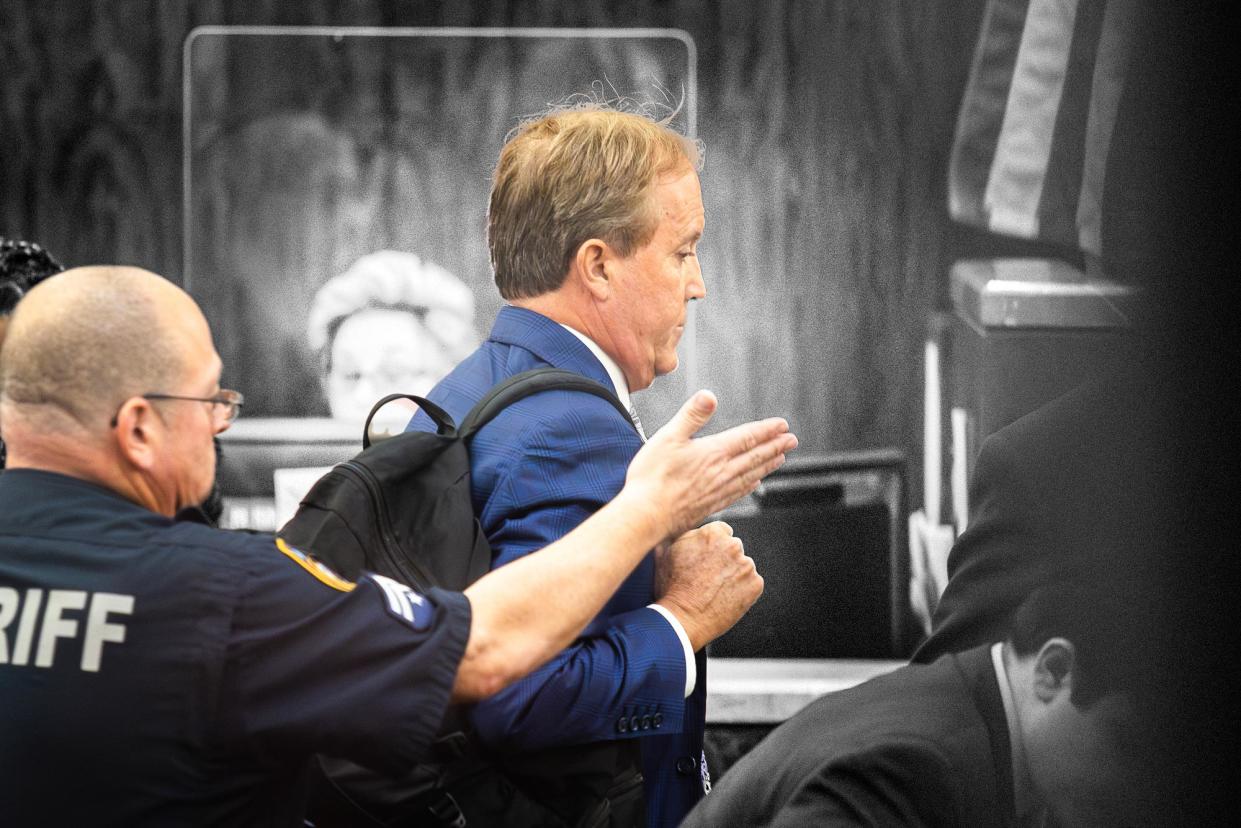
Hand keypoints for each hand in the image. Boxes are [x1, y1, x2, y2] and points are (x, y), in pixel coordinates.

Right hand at [623, 390, 796, 540]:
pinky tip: (754, 484)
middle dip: (775, 446)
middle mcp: (722, 472)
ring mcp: (718, 491)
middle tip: (791, 440)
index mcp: (714, 452)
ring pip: (751, 475)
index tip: (782, 425)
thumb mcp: (668, 437)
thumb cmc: (652, 476)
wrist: (647, 515)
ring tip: (780, 459)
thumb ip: (691, 416)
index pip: (747, 437)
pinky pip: (739, 492)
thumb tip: (709, 396)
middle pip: (755, 456)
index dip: (767, 430)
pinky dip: (751, 485)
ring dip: (767, 465)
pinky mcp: (711, 505)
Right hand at [654, 521, 762, 650]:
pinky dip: (743, 591)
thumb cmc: (671, 590)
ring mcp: (746, 565)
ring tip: (716, 591)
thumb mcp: (665, 556)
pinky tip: (726, 599)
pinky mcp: (755, 584)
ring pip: (744, 567)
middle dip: (725, 559)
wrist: (683, 620)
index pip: (722, 531)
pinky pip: (752, 584)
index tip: (708, 558)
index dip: (714, 546)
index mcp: (712, 533)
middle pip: (734, 548)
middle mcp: (732, 545)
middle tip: (710, 577)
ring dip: (735, 575)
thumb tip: (669, 534)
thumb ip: (676, 539)